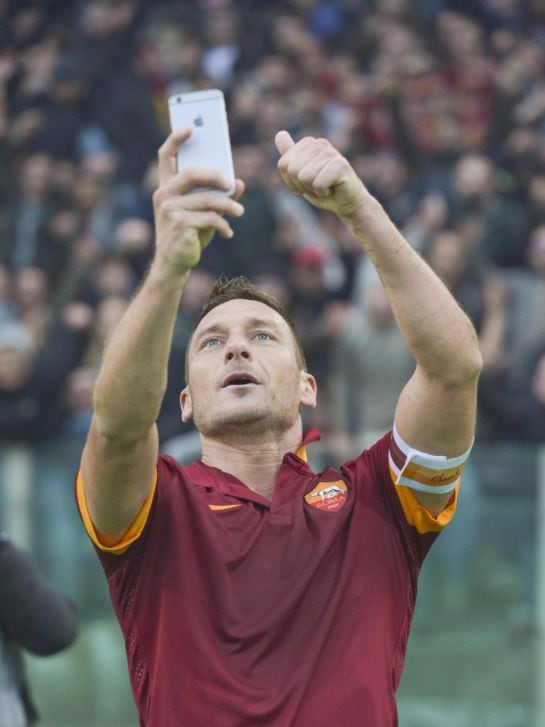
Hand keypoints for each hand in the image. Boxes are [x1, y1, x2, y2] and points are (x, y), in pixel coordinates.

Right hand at [153, 128, 244, 274]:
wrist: (175, 265)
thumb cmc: (189, 236)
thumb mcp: (204, 213)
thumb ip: (219, 196)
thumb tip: (240, 182)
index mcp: (166, 188)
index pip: (165, 156)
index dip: (175, 139)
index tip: (190, 127)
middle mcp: (164, 195)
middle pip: (192, 173)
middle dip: (215, 175)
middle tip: (231, 184)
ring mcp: (169, 209)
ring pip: (207, 198)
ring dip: (228, 206)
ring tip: (239, 212)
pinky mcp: (179, 224)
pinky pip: (209, 217)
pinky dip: (223, 225)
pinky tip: (228, 232)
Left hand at [275, 131, 366, 221]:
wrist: (347, 202)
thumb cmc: (323, 189)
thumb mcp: (301, 175)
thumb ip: (290, 156)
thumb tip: (279, 133)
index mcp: (308, 143)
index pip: (284, 164)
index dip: (291, 182)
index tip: (306, 184)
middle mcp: (319, 143)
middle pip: (293, 170)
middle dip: (302, 185)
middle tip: (317, 186)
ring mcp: (331, 152)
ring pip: (304, 177)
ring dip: (313, 190)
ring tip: (325, 187)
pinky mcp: (340, 164)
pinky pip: (318, 184)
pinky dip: (322, 193)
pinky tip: (332, 189)